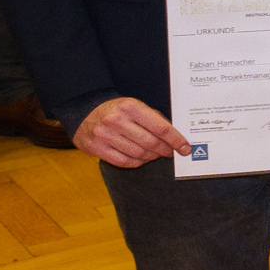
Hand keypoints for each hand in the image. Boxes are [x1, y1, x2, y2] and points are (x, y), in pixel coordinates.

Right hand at [71, 95, 191, 166]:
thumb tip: (177, 138)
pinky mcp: (95, 147)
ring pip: (138, 154)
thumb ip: (155, 120)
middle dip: (165, 150)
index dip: (176, 140)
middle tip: (170, 153)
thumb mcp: (135, 106)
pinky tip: (141, 159)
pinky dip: (137, 163)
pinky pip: (124, 161)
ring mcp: (103, 134)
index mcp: (130, 107)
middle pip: (151, 143)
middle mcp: (116, 120)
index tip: (186, 148)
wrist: (83, 110)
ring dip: (151, 157)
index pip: (161, 128)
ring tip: (155, 155)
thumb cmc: (117, 110)